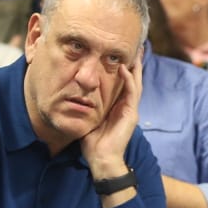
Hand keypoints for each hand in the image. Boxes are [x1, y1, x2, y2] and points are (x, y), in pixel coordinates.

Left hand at [81, 56, 142, 175]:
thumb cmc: (92, 143)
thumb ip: (85, 106)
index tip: (120, 54)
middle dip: (134, 64)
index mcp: (117, 107)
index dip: (123, 69)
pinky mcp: (131, 114)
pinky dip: (129, 80)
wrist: (101, 160)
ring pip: (136, 83)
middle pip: (133, 80)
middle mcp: (126, 107)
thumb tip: (71, 95)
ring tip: (136, 52)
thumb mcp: (87, 119)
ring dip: (136, 67)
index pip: (123, 84)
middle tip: (136, 47)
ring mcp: (130, 110)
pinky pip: (132, 93)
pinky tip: (125, 68)